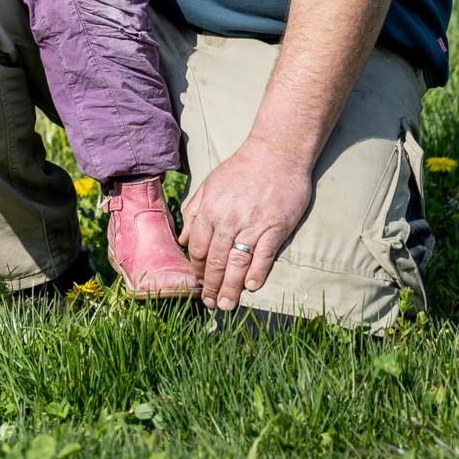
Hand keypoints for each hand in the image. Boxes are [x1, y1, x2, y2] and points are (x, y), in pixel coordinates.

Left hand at [178, 138, 312, 311]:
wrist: (276, 153)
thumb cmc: (240, 169)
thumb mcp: (208, 185)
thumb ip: (193, 211)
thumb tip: (181, 239)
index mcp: (209, 209)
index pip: (196, 247)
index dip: (196, 268)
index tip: (197, 282)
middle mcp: (228, 219)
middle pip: (215, 259)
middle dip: (210, 285)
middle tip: (209, 304)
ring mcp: (253, 224)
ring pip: (237, 262)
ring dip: (231, 287)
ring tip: (226, 305)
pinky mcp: (276, 227)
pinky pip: (264, 255)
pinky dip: (257, 272)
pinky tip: (251, 287)